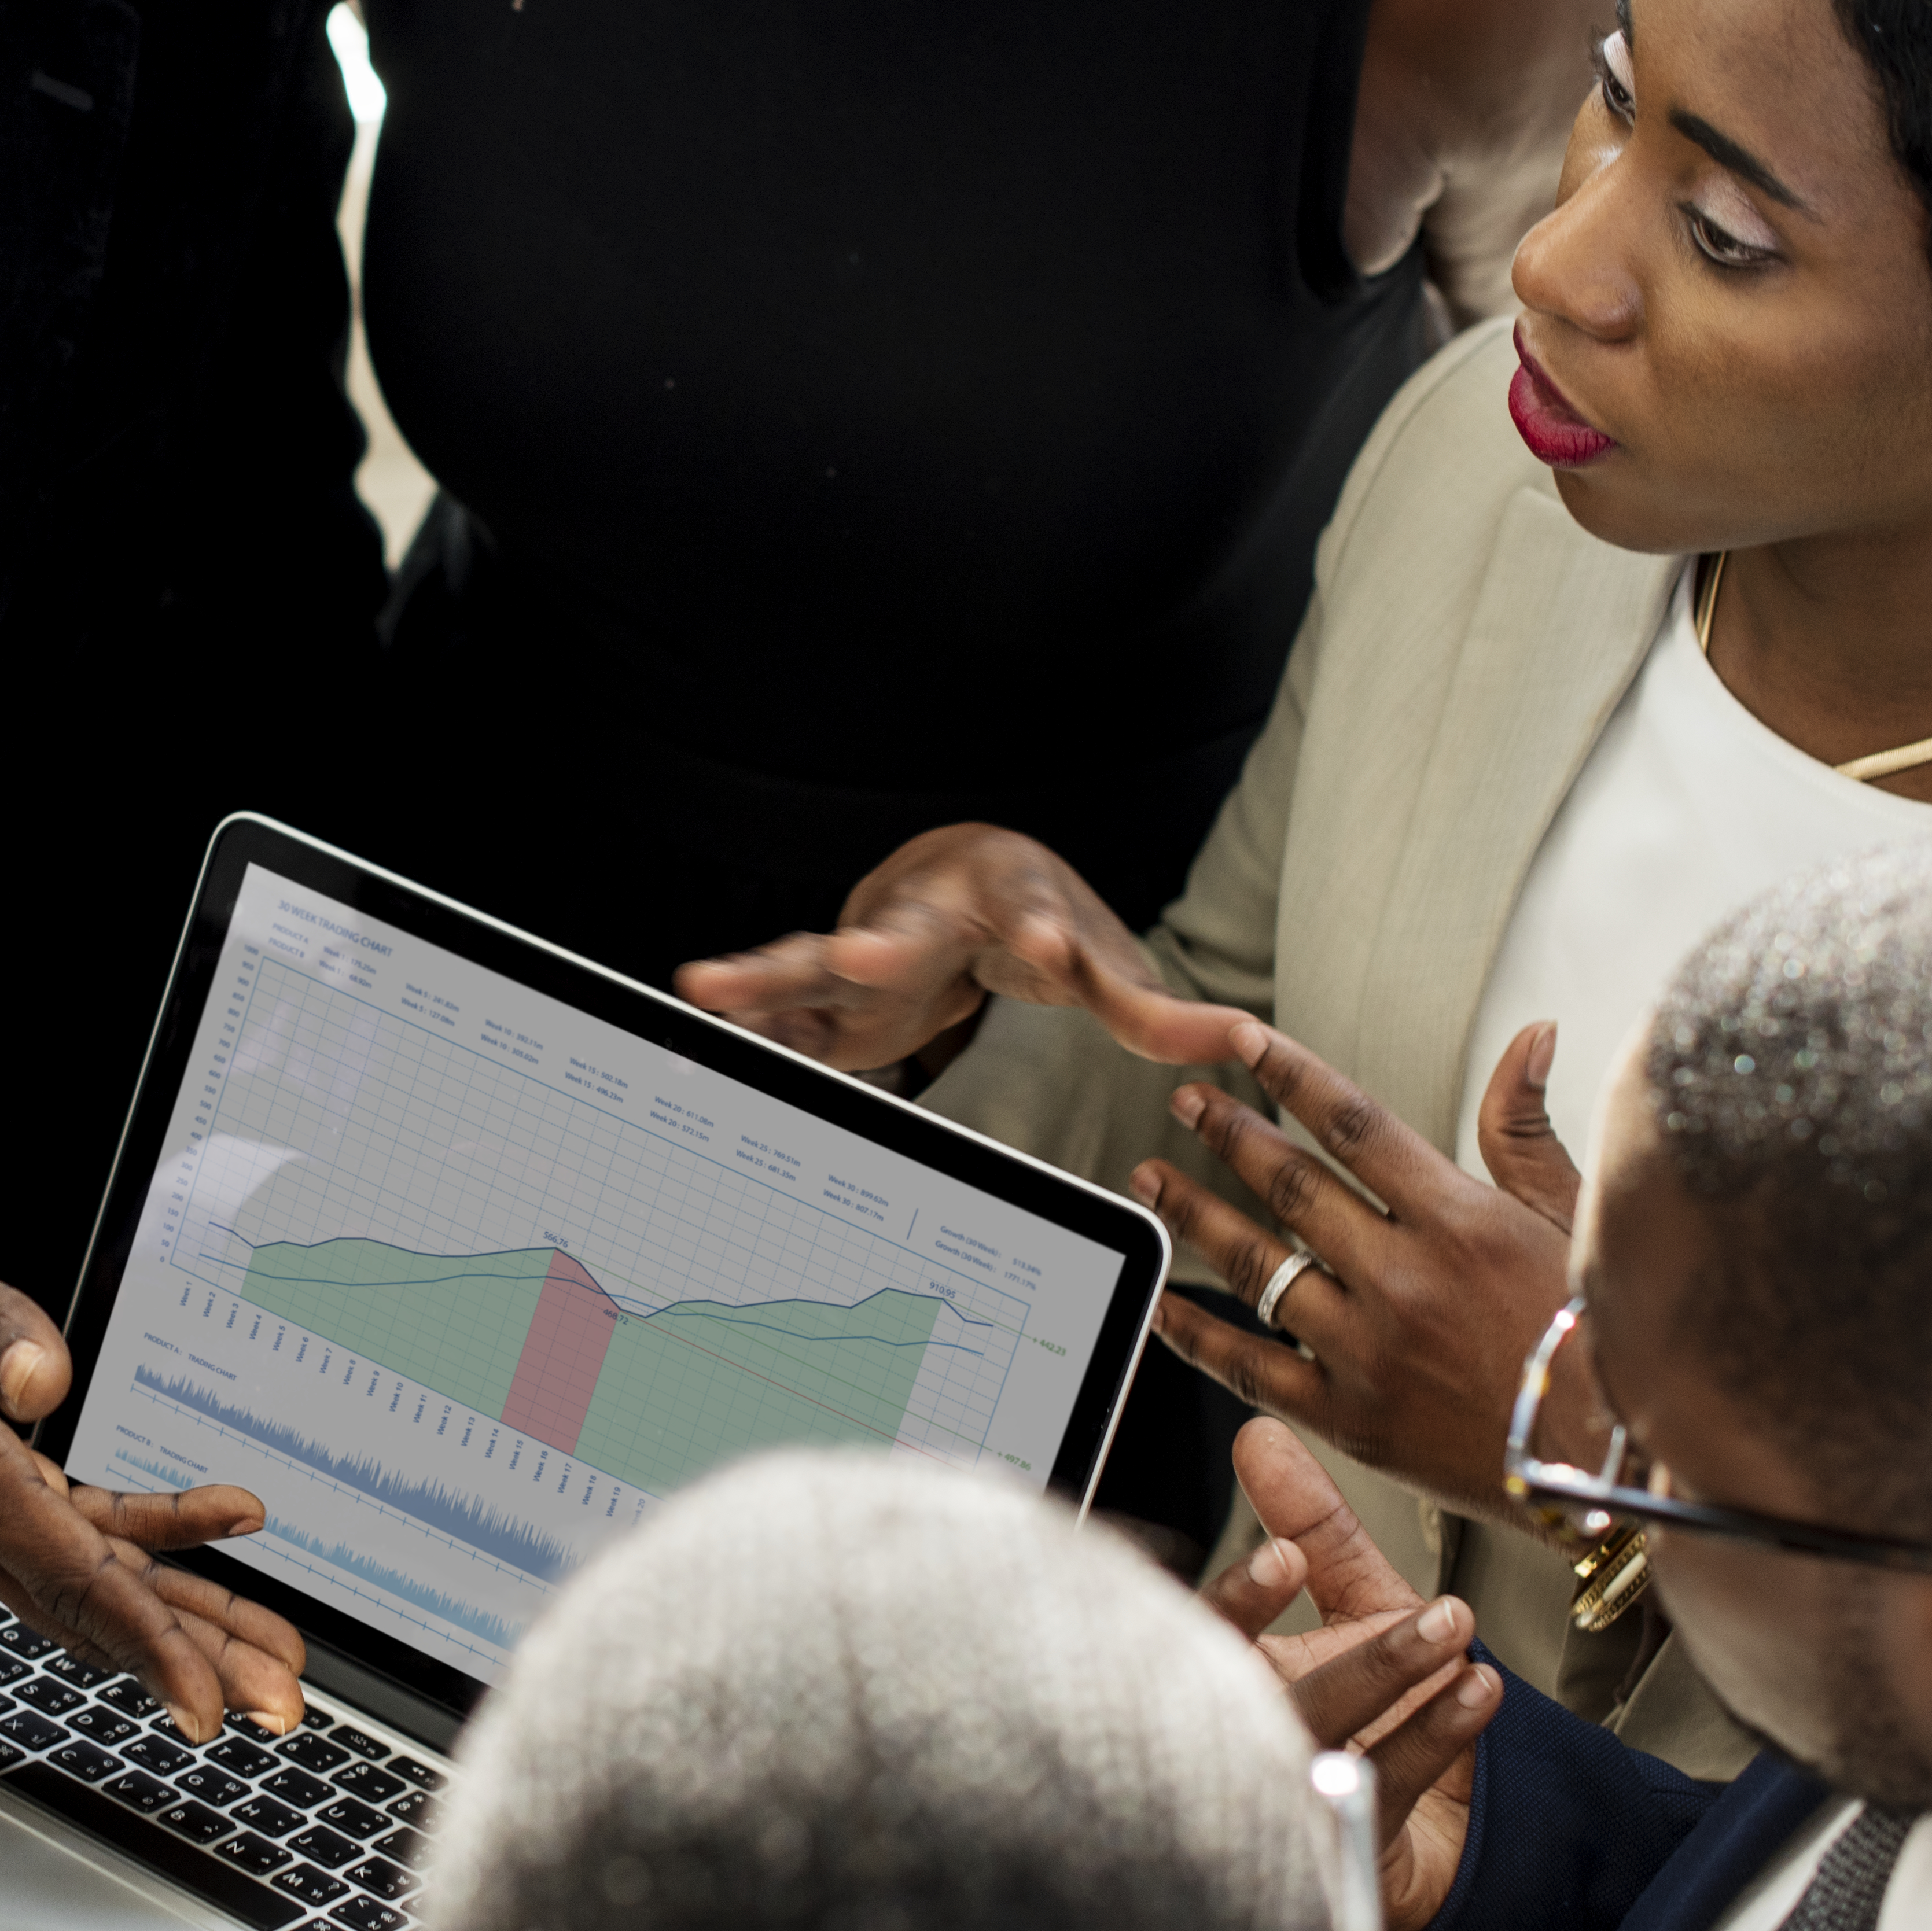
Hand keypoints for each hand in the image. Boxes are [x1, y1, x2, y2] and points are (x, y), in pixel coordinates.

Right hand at [0, 1186, 307, 1735]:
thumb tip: (48, 1379)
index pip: (70, 1580)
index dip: (149, 1647)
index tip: (208, 1706)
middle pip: (98, 1609)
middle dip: (197, 1660)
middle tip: (282, 1708)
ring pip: (97, 1585)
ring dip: (188, 1622)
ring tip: (273, 1656)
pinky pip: (82, 1531)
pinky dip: (156, 1535)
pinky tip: (225, 1519)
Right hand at [676, 824, 1250, 1074]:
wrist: (959, 888)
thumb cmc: (1036, 920)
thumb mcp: (1099, 964)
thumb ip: (1154, 1007)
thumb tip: (1245, 1042)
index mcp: (1007, 899)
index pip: (1033, 920)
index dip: (1042, 933)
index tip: (1045, 944)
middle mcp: (928, 915)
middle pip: (903, 931)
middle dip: (879, 942)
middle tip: (859, 948)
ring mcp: (866, 955)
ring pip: (813, 963)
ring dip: (761, 976)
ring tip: (704, 984)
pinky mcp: (827, 1002)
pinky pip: (776, 1009)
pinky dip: (734, 1014)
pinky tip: (686, 1023)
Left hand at [1132, 1020, 1590, 1520]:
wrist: (1609, 1465)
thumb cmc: (1601, 1334)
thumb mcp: (1576, 1220)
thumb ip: (1528, 1128)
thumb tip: (1532, 1036)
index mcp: (1459, 1220)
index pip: (1353, 1124)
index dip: (1290, 1072)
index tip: (1240, 1038)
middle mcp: (1403, 1279)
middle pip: (1290, 1187)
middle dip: (1228, 1133)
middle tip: (1184, 1101)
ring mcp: (1369, 1351)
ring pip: (1255, 1268)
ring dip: (1194, 1216)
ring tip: (1152, 1180)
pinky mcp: (1350, 1419)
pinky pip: (1250, 1367)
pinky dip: (1196, 1334)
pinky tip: (1161, 1303)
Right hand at [1200, 1420, 1489, 1930]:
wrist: (1423, 1836)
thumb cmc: (1370, 1712)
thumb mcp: (1354, 1603)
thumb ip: (1310, 1524)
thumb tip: (1261, 1436)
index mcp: (1236, 1672)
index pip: (1208, 1635)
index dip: (1238, 1599)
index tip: (1281, 1557)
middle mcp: (1254, 1733)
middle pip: (1268, 1695)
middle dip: (1343, 1648)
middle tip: (1417, 1608)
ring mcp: (1298, 1791)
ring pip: (1327, 1736)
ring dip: (1389, 1675)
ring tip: (1451, 1625)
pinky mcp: (1348, 1841)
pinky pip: (1390, 1786)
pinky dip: (1436, 1733)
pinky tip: (1477, 1690)